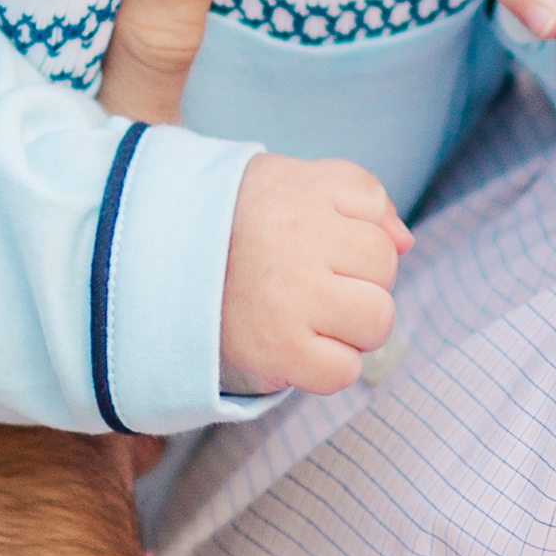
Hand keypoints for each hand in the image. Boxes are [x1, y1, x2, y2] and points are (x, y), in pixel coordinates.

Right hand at [220, 152, 408, 394]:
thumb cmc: (233, 227)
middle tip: (313, 282)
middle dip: (360, 277)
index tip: (314, 238)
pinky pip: (343, 370)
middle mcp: (300, 238)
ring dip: (354, 326)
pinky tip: (300, 347)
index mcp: (301, 190)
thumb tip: (407, 241)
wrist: (148, 267)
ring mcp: (290, 296)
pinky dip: (330, 366)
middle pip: (383, 264)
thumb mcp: (290, 185)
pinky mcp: (277, 350)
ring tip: (313, 317)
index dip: (353, 227)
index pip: (372, 206)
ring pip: (376, 319)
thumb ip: (357, 200)